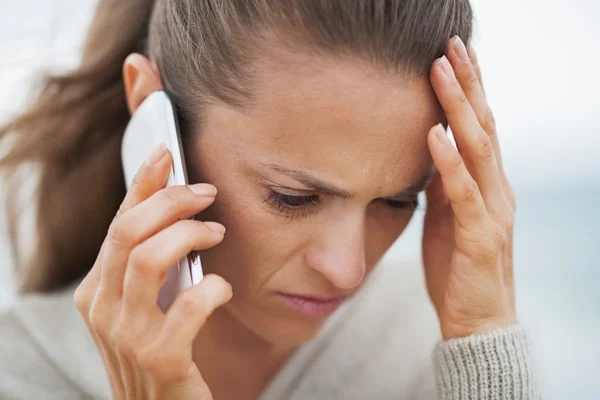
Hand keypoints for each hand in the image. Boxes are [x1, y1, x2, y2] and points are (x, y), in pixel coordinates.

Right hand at [74, 144, 230, 398]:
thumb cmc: (161, 349)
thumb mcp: (144, 303)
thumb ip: (150, 264)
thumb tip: (174, 207)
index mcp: (96, 292)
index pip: (117, 224)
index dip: (142, 184)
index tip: (167, 153)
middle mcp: (102, 311)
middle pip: (128, 232)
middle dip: (171, 201)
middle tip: (206, 193)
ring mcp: (128, 336)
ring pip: (149, 258)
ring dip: (189, 235)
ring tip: (216, 233)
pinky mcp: (162, 358)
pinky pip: (190, 305)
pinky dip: (213, 287)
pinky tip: (222, 288)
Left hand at [422, 36, 516, 339]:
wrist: (477, 322)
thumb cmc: (459, 268)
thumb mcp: (447, 218)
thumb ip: (444, 184)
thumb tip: (428, 151)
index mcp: (486, 185)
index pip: (480, 127)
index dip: (468, 90)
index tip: (451, 56)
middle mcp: (496, 190)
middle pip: (484, 126)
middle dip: (466, 84)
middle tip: (450, 45)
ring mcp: (492, 212)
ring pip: (478, 149)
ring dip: (458, 108)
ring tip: (439, 72)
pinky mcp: (481, 236)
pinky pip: (464, 193)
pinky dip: (450, 161)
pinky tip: (435, 133)